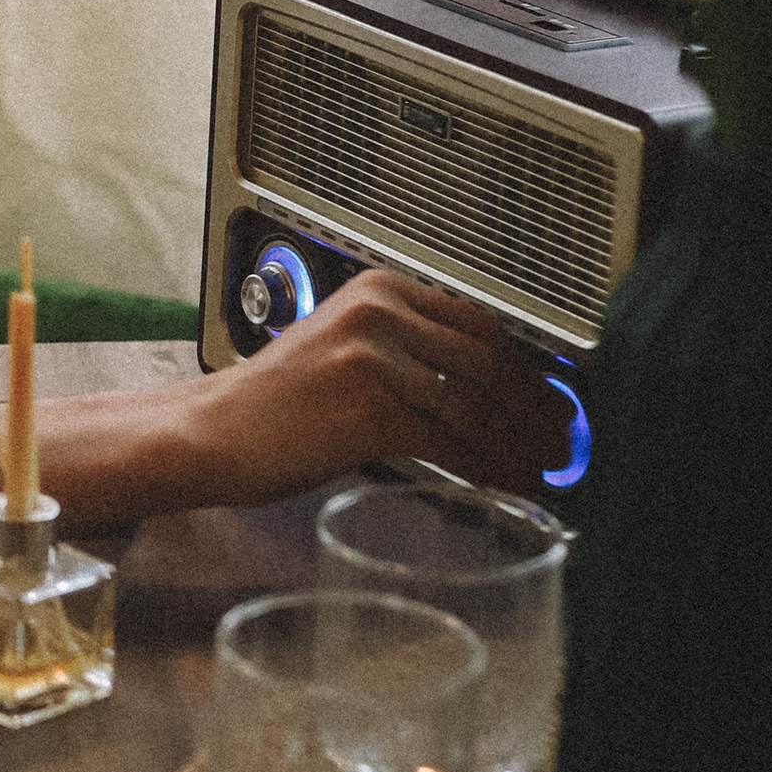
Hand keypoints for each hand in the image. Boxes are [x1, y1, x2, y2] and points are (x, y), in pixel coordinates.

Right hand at [178, 267, 572, 503]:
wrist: (210, 433)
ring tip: (539, 471)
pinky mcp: (370, 408)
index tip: (551, 398)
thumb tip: (485, 392)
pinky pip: (452, 442)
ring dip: (518, 443)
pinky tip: (503, 483)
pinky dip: (487, 467)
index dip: (527, 366)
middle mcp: (381, 312)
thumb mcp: (344, 351)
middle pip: (489, 360)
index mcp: (380, 288)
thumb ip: (408, 354)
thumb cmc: (273, 406)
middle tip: (560, 440)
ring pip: (477, 404)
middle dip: (536, 407)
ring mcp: (376, 357)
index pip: (479, 322)